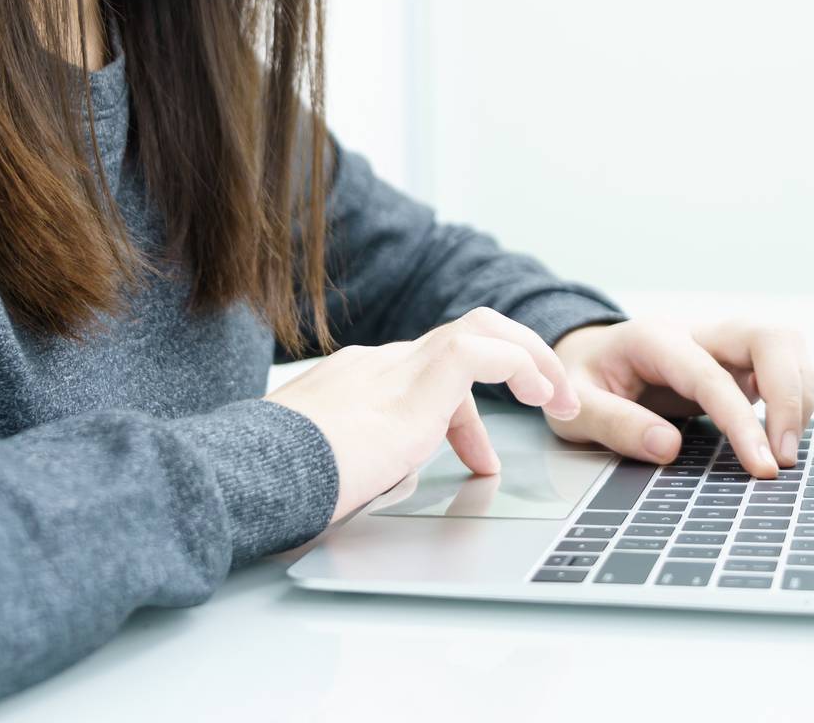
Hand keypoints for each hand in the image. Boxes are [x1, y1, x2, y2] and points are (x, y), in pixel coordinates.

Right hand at [265, 306, 581, 523]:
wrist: (254, 470)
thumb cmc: (277, 482)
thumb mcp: (327, 469)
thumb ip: (363, 461)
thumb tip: (390, 473)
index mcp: (356, 382)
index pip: (427, 375)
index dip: (465, 416)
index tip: (483, 459)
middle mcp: (379, 363)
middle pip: (462, 335)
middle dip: (513, 359)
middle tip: (547, 399)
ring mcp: (396, 365)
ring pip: (480, 329)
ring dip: (529, 359)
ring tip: (560, 398)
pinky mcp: (417, 380)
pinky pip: (483, 352)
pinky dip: (519, 366)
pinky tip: (540, 395)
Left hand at [541, 314, 813, 477]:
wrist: (585, 357)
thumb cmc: (581, 380)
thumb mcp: (576, 406)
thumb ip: (616, 424)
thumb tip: (669, 448)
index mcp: (656, 339)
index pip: (712, 376)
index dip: (742, 421)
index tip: (762, 467)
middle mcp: (697, 333)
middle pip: (768, 335)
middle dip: (790, 394)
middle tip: (782, 457)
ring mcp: (721, 344)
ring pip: (785, 344)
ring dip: (799, 394)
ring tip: (783, 450)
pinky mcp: (736, 362)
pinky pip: (783, 366)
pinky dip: (794, 397)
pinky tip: (779, 435)